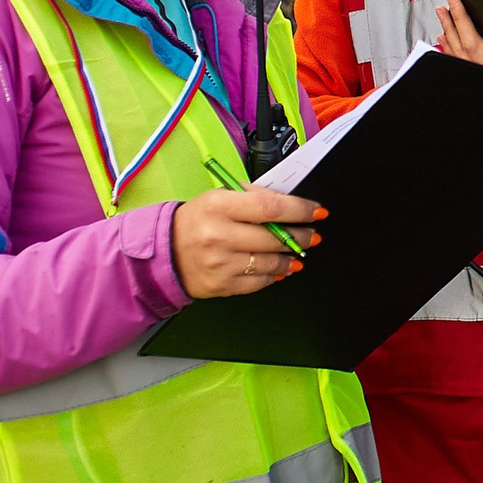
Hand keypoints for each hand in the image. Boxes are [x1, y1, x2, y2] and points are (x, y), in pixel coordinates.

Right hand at [171, 186, 319, 298]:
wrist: (166, 252)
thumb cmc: (198, 220)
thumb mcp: (220, 196)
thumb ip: (255, 196)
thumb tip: (291, 203)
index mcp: (219, 207)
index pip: (270, 208)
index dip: (299, 210)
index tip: (317, 211)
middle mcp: (219, 236)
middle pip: (275, 237)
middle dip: (302, 236)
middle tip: (313, 235)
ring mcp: (220, 264)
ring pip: (271, 262)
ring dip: (291, 258)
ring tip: (298, 252)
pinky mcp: (221, 285)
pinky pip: (260, 282)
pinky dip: (274, 274)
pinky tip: (280, 268)